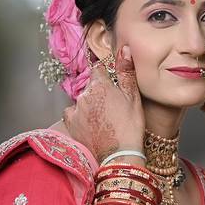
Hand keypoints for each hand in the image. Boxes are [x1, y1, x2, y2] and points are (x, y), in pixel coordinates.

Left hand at [63, 45, 144, 161]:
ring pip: (82, 100)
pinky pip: (72, 113)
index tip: (112, 86)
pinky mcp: (71, 123)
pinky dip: (79, 116)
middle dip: (99, 93)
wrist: (119, 155)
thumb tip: (124, 49)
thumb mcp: (133, 98)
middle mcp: (85, 94)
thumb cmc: (130, 127)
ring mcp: (76, 109)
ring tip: (103, 119)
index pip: (98, 69)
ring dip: (89, 105)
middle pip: (90, 87)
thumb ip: (126, 72)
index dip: (106, 76)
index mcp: (101, 85)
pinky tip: (90, 124)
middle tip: (112, 108)